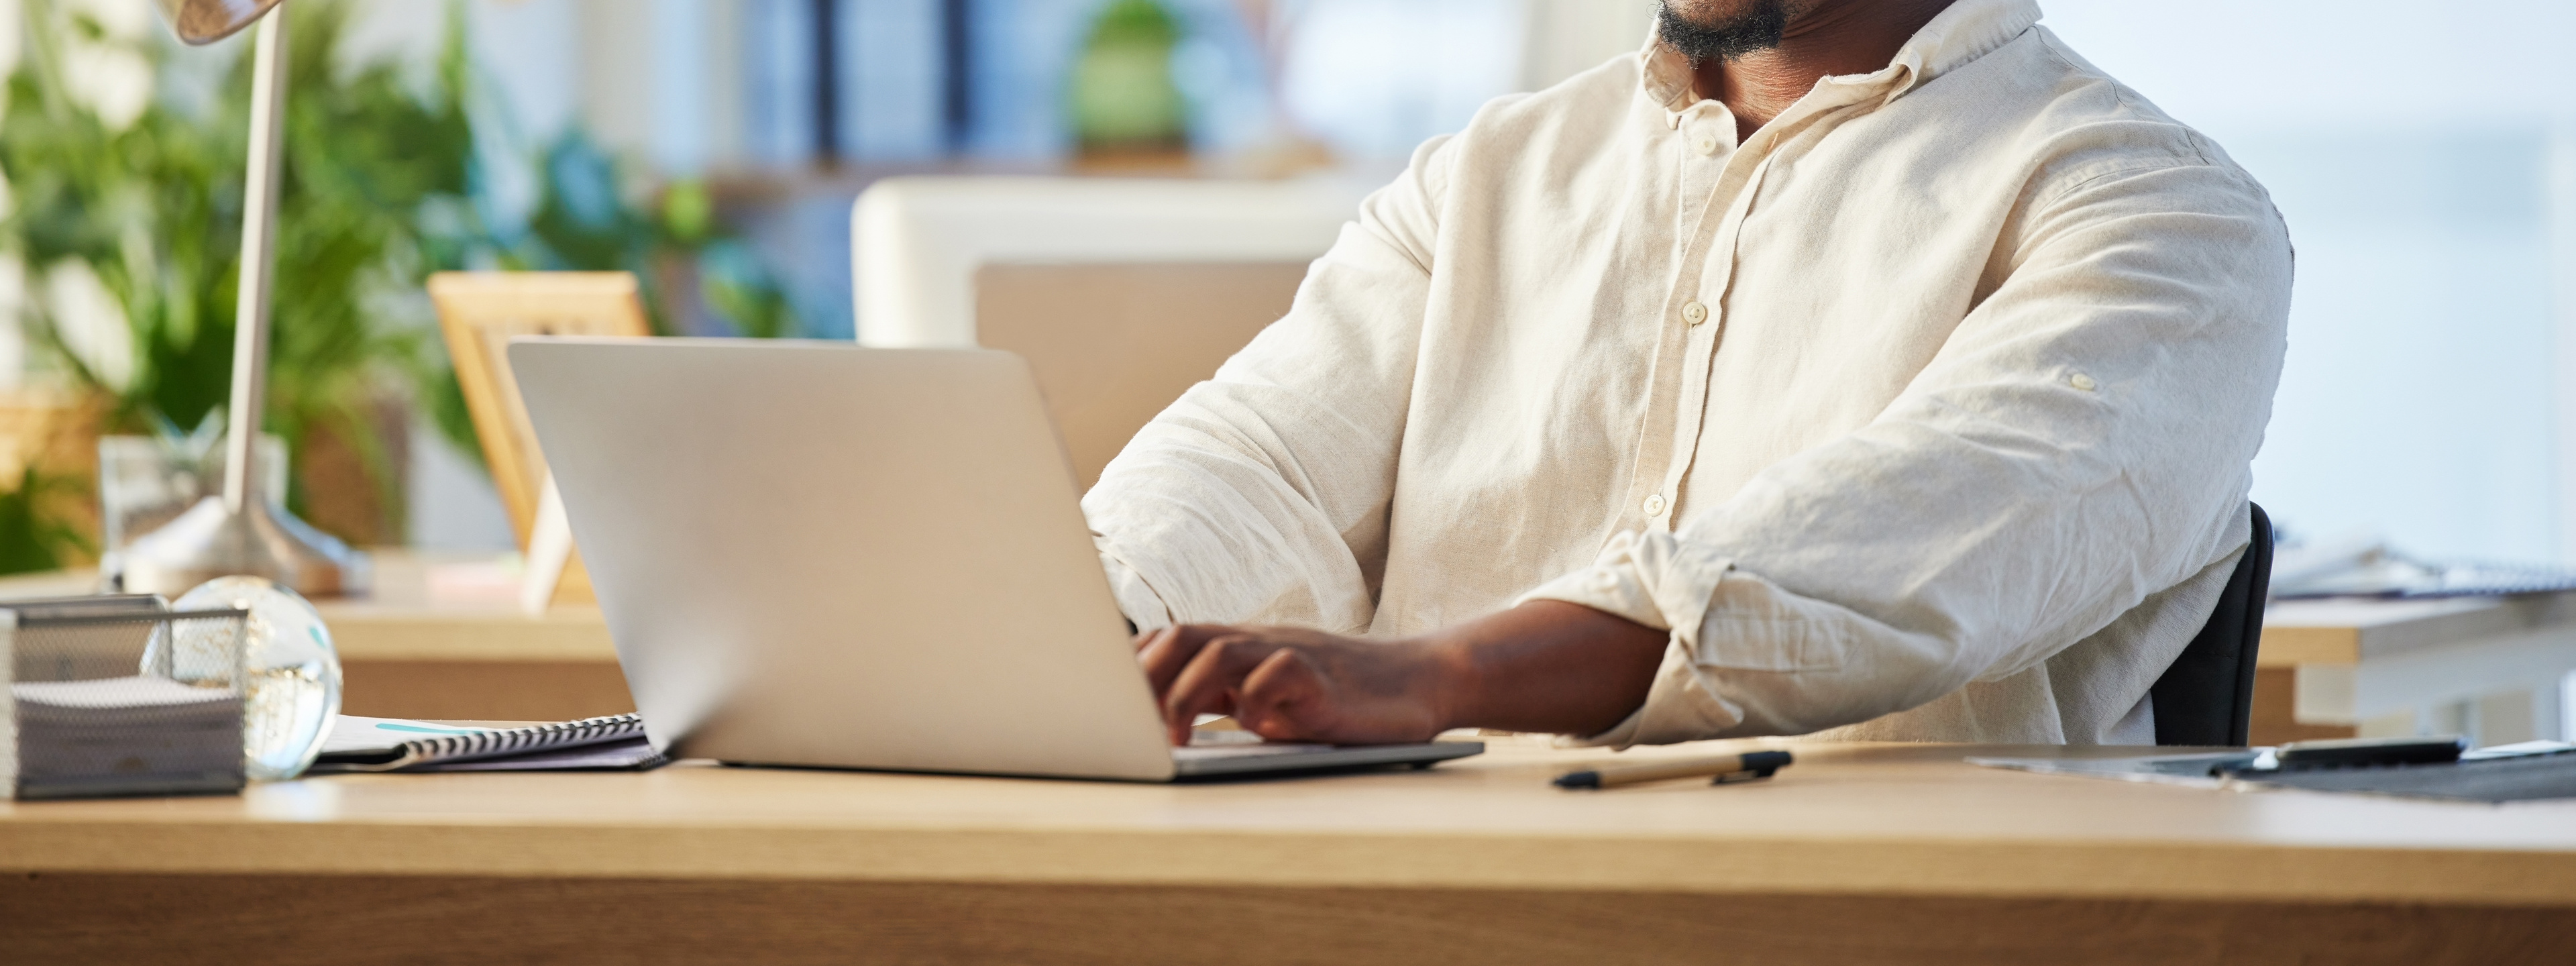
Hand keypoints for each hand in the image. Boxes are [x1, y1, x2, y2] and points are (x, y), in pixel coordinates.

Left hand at [1135, 624, 1454, 746]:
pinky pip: (1278, 674)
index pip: (1170, 640)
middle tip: (1127, 724)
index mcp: (1241, 647)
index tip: (1101, 701)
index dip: (1131, 665)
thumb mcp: (1271, 697)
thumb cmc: (1341, 697)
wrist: (1420, 682)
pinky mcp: (1323, 677)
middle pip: (1183, 635)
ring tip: (1174, 738)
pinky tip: (1252, 726)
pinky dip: (1255, 699)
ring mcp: (1290, 654)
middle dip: (1146, 677)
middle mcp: (1259, 643)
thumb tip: (1164, 719)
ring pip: (1220, 650)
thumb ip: (1225, 698)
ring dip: (1186, 693)